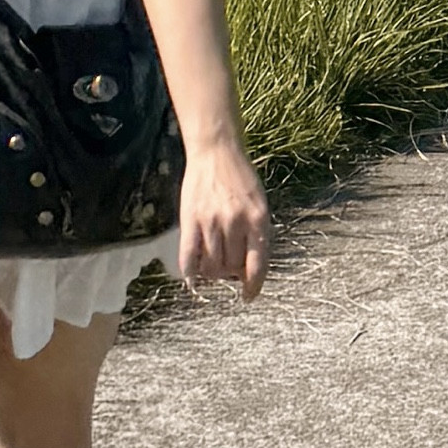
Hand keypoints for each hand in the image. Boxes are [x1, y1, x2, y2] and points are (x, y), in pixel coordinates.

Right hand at [178, 143, 269, 300]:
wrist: (216, 152)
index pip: (257, 264)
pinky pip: (188, 255)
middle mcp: (236, 223)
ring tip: (212, 264)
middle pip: (232, 267)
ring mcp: (211, 221)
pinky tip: (192, 276)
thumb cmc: (241, 179)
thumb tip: (247, 269)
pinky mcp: (190, 219)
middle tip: (228, 267)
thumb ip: (256, 234)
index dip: (253, 286)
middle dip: (231, 274)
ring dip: (213, 272)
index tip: (249, 295)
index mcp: (258, 220)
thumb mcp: (259, 205)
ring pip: (211, 266)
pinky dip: (190, 271)